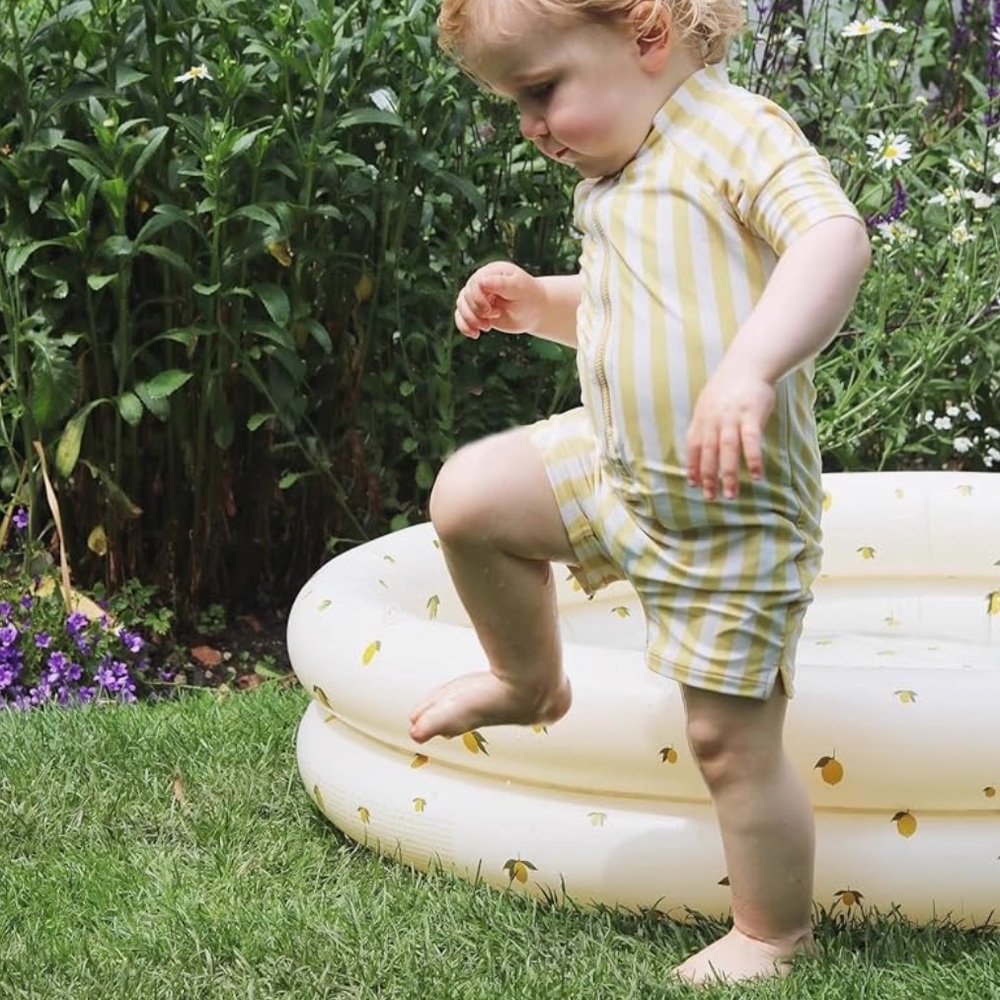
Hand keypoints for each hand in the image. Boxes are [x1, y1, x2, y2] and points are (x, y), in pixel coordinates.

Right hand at [454, 261, 544, 338]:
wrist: (534, 311)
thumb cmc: (529, 297)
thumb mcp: (518, 289)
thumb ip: (501, 284)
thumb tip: (481, 282)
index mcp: (491, 272)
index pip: (474, 284)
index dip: (478, 299)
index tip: (492, 311)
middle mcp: (481, 282)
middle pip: (465, 296)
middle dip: (476, 311)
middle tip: (495, 316)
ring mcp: (477, 296)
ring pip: (460, 306)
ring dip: (470, 320)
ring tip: (487, 327)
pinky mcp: (476, 309)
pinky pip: (460, 316)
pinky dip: (464, 327)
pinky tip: (475, 335)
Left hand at [686, 369, 775, 499]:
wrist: (749, 363)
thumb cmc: (730, 385)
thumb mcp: (709, 402)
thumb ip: (704, 423)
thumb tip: (698, 447)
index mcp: (702, 417)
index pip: (693, 446)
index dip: (692, 466)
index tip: (693, 484)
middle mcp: (714, 419)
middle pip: (708, 452)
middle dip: (708, 476)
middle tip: (710, 497)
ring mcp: (732, 417)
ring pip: (727, 450)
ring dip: (728, 474)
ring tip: (730, 495)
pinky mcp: (751, 414)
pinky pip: (751, 440)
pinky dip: (753, 458)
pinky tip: (756, 475)